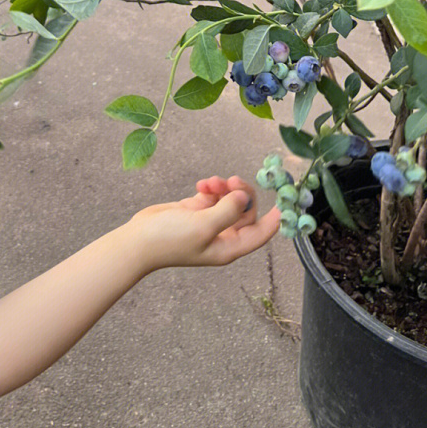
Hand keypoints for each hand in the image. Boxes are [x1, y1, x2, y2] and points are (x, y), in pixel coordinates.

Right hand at [128, 174, 279, 275]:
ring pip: (229, 200)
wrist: (139, 240)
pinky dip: (211, 188)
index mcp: (229, 247)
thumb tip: (243, 197)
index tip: (287, 200)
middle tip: (231, 180)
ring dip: (223, 187)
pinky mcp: (196, 211)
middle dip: (241, 193)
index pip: (261, 233)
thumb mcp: (203, 226)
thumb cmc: (171, 239)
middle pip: (246, 211)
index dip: (275, 219)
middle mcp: (223, 235)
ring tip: (209, 182)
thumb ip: (228, 211)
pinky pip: (214, 195)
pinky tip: (201, 185)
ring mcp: (209, 222)